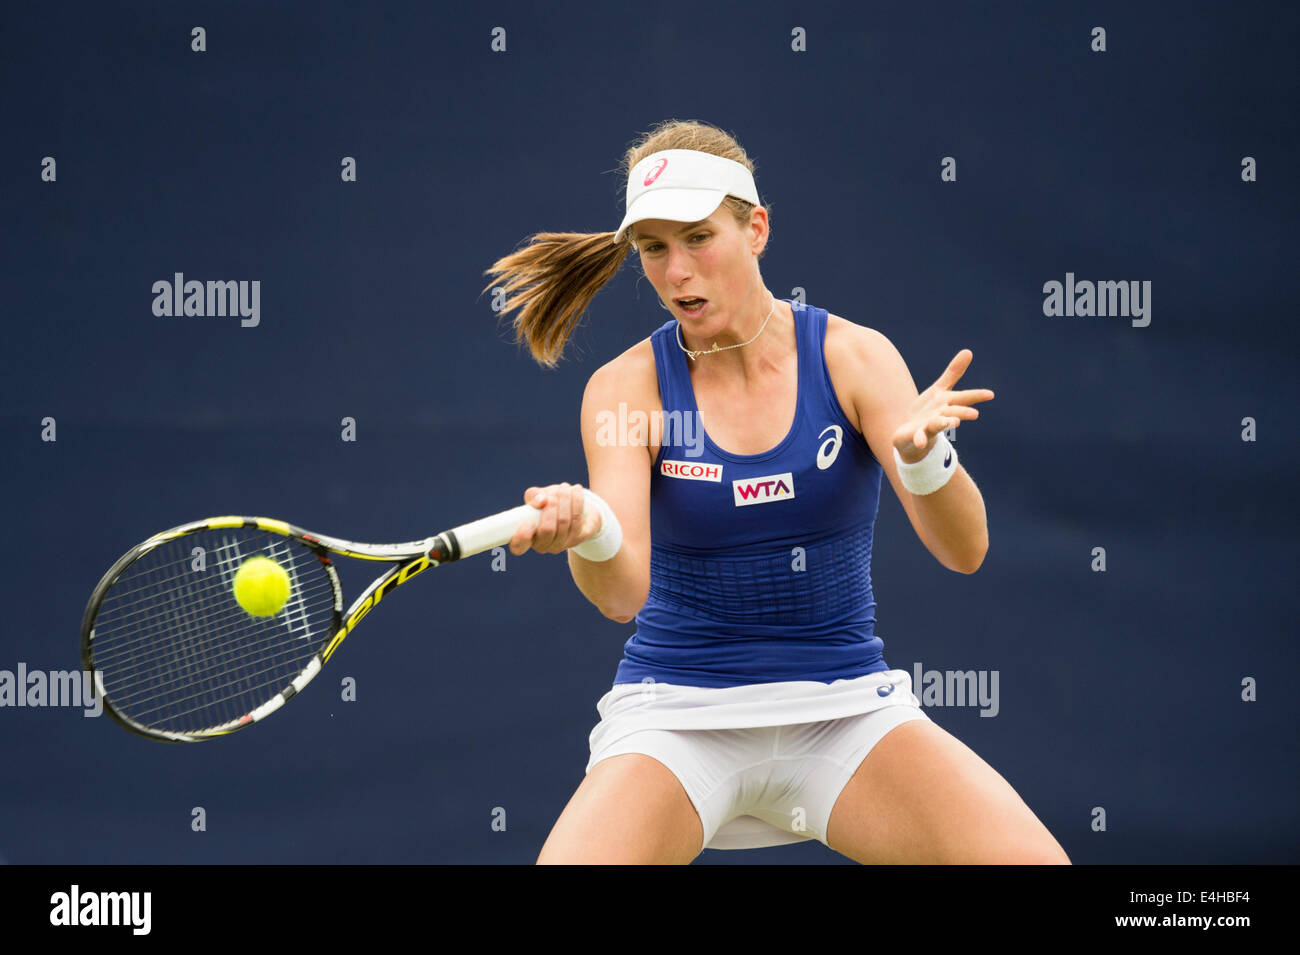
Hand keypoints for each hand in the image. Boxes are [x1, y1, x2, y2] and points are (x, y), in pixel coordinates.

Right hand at [508, 482, 602, 555]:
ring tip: (565, 487)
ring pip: (565, 522)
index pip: (519, 546)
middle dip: (551, 507)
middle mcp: (543, 545)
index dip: (523, 537)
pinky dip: (577, 502)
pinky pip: (578, 519)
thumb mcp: (535, 497)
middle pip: (547, 530)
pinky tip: (576, 490)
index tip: (528, 522)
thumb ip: (533, 496)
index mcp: (527, 538)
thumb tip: (541, 500)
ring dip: (566, 500)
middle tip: (553, 493)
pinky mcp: (577, 539)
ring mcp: (561, 544)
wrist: (570, 506)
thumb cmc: (546, 502)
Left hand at [892, 349, 993, 463]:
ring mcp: (929, 426)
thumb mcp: (940, 390)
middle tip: (975, 414)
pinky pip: (918, 437)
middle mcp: (941, 415)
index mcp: (948, 403)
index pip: (964, 398)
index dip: (976, 396)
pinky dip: (920, 439)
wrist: (911, 437)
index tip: (990, 394)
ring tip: (954, 423)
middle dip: (963, 412)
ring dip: (944, 423)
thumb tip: (968, 351)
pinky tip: (920, 441)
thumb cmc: (930, 411)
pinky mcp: (916, 435)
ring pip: (938, 424)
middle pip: (954, 412)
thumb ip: (953, 373)